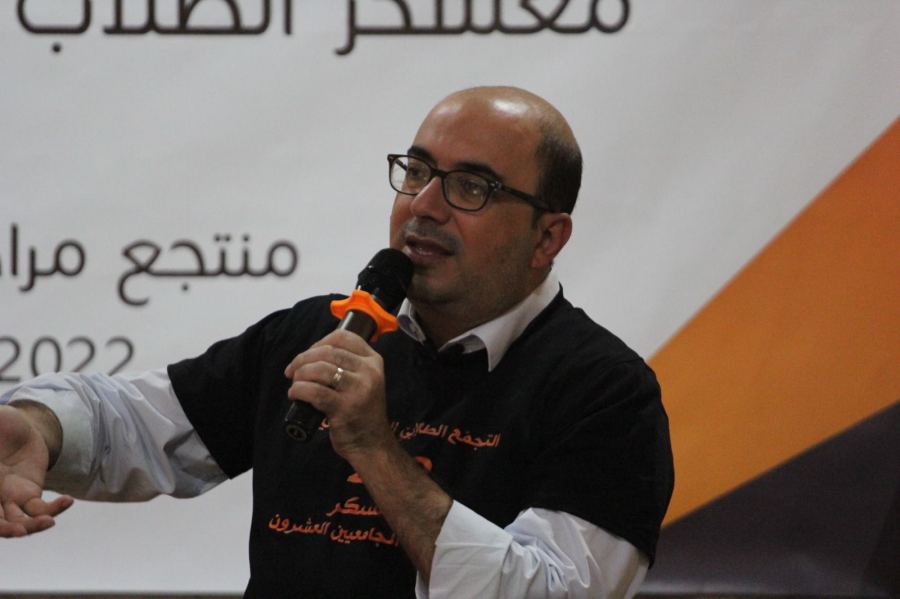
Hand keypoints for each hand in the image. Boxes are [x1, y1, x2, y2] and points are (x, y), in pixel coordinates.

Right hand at [0, 404, 72, 536]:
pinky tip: (67, 500)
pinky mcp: (29, 494)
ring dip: (31, 527)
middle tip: (19, 532)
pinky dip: (53, 508)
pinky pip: (39, 508)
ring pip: (18, 522)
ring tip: (48, 523)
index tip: (3, 519)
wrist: (16, 427)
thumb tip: (1, 445)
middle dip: (6, 530)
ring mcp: (8, 498)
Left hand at [284, 330, 394, 458]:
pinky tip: (295, 395)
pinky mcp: (345, 408)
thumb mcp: (365, 381)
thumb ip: (348, 365)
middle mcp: (369, 372)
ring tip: (295, 384)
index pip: (342, 337)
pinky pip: (314, 392)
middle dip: (303, 359)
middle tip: (293, 371)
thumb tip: (311, 354)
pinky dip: (298, 390)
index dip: (319, 342)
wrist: (372, 444)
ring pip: (319, 369)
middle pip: (327, 352)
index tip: (308, 355)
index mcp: (374, 361)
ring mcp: (359, 390)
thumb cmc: (362, 412)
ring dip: (299, 375)